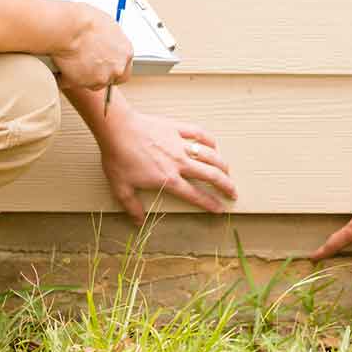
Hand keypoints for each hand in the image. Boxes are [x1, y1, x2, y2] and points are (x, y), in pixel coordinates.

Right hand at [53, 4, 132, 90]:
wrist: (70, 27)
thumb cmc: (86, 21)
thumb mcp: (108, 27)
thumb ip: (112, 42)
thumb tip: (106, 44)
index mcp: (126, 52)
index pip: (125, 70)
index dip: (112, 69)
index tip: (104, 66)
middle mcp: (118, 67)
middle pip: (112, 79)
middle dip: (101, 76)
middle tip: (88, 68)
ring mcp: (103, 77)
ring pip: (94, 83)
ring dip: (84, 77)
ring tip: (73, 61)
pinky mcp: (86, 83)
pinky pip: (76, 84)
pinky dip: (69, 78)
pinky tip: (65, 65)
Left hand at [90, 103, 237, 224]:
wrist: (118, 129)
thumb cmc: (118, 158)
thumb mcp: (121, 188)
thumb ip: (132, 207)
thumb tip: (139, 222)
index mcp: (168, 180)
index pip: (195, 195)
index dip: (210, 204)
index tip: (220, 209)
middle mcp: (180, 163)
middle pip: (211, 176)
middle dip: (226, 185)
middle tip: (233, 192)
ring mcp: (180, 145)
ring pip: (210, 155)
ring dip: (222, 164)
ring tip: (228, 171)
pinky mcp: (177, 129)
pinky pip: (199, 134)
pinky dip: (209, 140)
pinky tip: (214, 145)